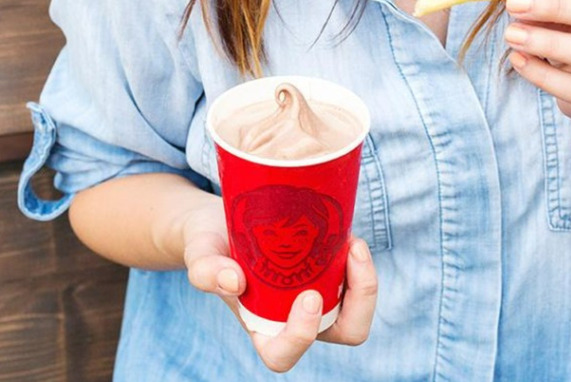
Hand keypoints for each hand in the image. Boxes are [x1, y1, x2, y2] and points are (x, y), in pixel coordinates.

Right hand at [181, 198, 377, 372]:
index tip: (308, 295)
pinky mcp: (330, 275)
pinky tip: (349, 236)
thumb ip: (205, 269)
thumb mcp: (200, 252)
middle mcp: (295, 321)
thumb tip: (233, 282)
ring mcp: (318, 299)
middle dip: (360, 302)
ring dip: (364, 279)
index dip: (302, 335)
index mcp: (261, 329)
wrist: (226, 221)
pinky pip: (357, 280)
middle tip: (350, 257)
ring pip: (358, 307)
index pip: (284, 355)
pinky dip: (359, 261)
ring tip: (352, 243)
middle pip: (344, 333)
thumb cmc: (211, 245)